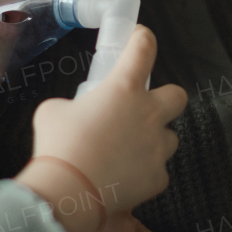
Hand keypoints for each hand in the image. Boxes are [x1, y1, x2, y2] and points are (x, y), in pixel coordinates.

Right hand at [22, 25, 185, 214]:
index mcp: (124, 88)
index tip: (139, 39)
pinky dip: (144, 172)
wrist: (69, 193)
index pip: (144, 49)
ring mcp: (157, 147)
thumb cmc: (59, 145)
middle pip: (177, 95)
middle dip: (165, 99)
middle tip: (142, 108)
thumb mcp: (53, 111)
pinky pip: (157, 170)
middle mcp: (149, 113)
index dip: (143, 38)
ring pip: (169, 137)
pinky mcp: (159, 177)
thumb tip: (77, 114)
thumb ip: (74, 105)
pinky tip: (123, 178)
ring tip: (128, 151)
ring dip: (153, 139)